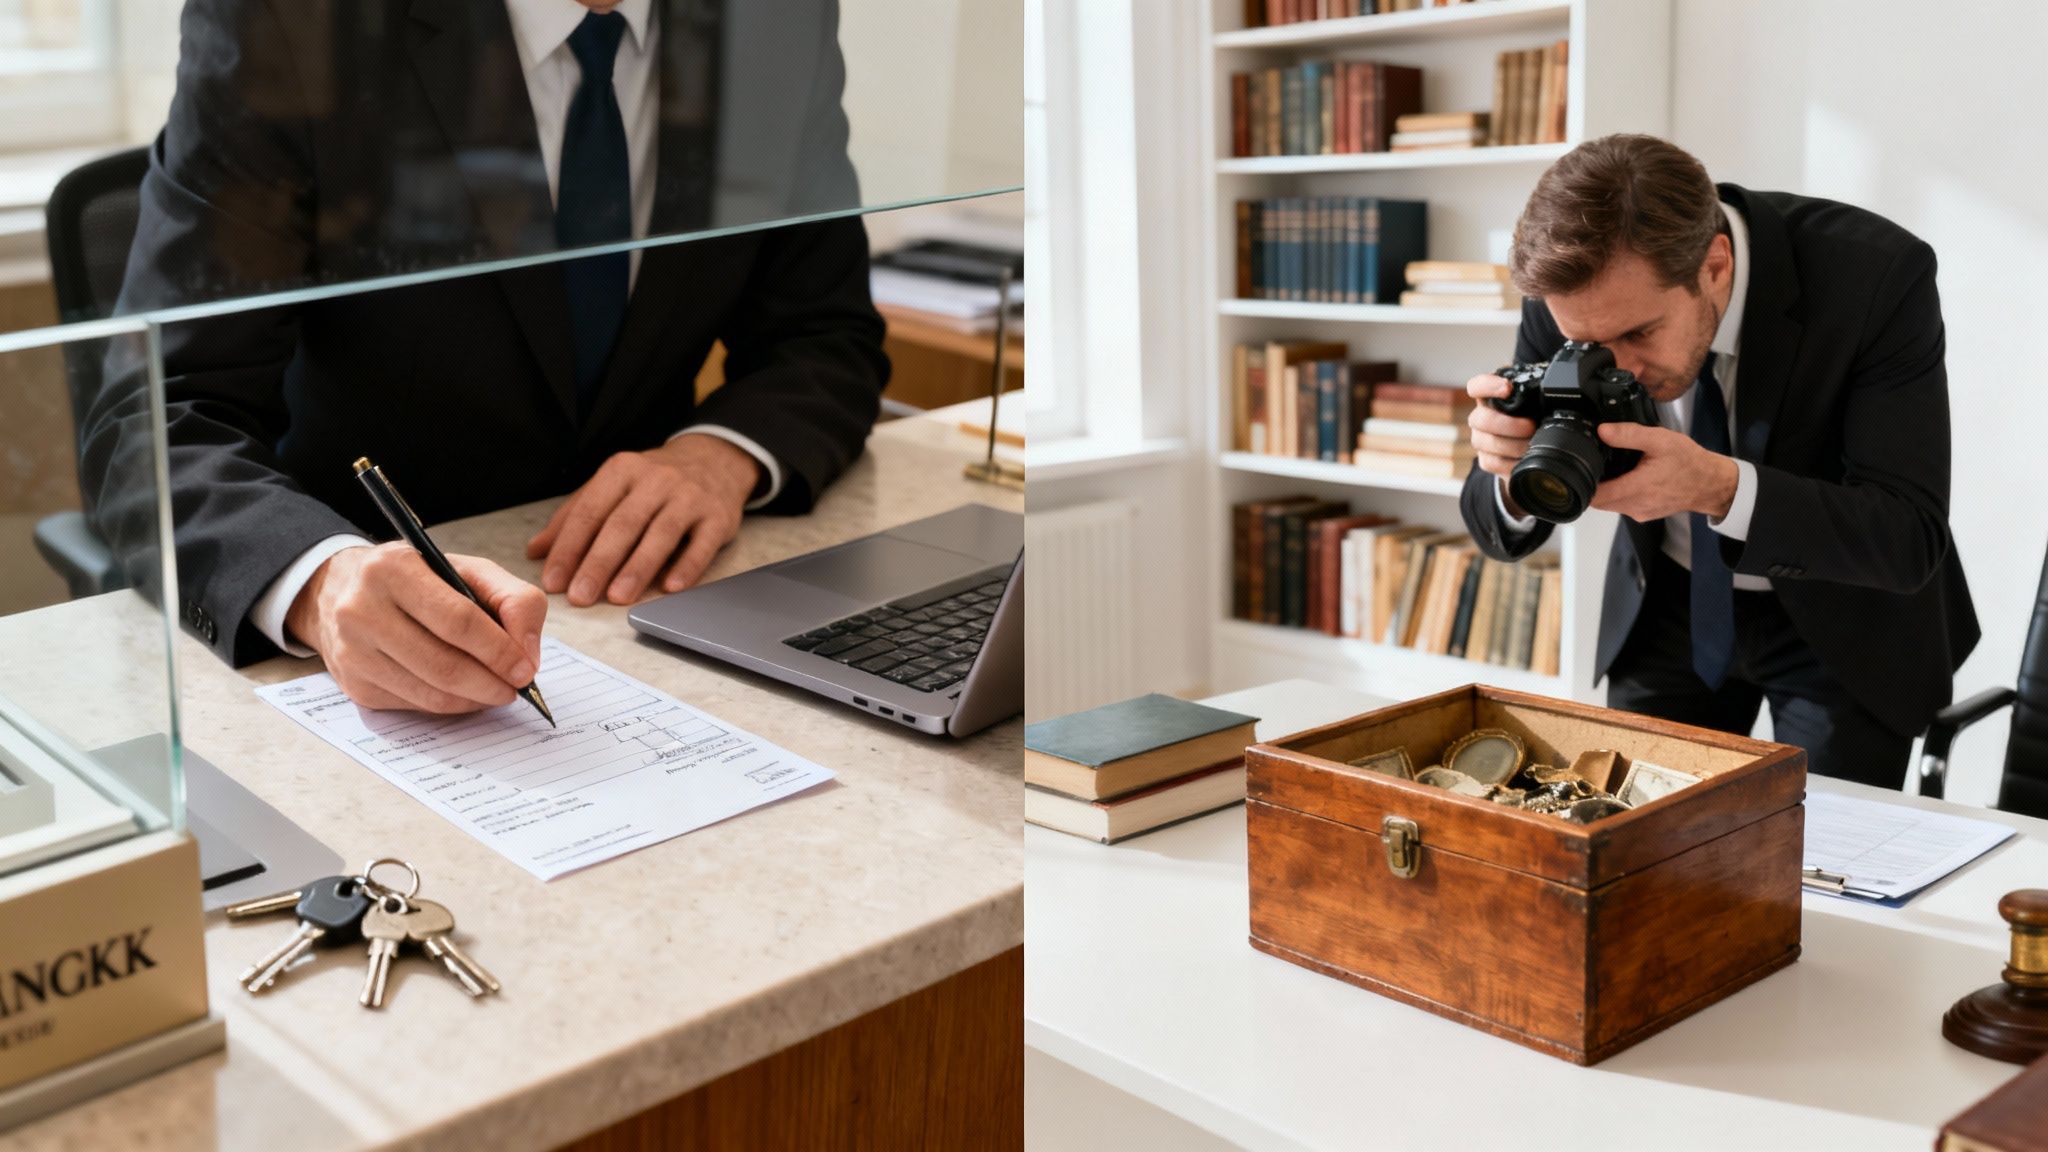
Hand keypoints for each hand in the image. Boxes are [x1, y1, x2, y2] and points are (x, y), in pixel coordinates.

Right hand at [286, 544, 546, 713]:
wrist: (341, 591)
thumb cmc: (418, 580)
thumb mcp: (469, 570)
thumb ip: (514, 601)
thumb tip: (528, 655)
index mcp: (393, 568)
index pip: (458, 620)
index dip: (499, 650)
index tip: (525, 669)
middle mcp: (362, 609)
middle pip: (444, 664)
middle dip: (491, 683)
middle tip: (516, 688)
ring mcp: (352, 650)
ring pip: (430, 693)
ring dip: (475, 700)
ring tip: (496, 691)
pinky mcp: (354, 684)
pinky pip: (415, 706)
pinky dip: (450, 705)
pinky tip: (464, 693)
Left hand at [526, 434, 760, 605]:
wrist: (714, 460)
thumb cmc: (653, 481)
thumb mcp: (612, 486)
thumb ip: (575, 515)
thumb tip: (536, 551)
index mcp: (622, 470)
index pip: (590, 512)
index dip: (569, 548)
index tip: (554, 581)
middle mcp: (656, 479)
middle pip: (623, 524)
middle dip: (599, 563)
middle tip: (581, 596)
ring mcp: (690, 497)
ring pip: (661, 534)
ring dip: (638, 567)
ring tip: (618, 597)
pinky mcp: (719, 516)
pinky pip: (702, 544)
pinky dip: (687, 567)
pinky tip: (670, 588)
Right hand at [1465, 372, 1536, 516]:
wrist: (1531, 444)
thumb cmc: (1535, 417)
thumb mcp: (1539, 402)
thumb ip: (1543, 394)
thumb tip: (1566, 390)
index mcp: (1491, 397)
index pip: (1477, 386)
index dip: (1488, 385)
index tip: (1507, 388)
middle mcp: (1482, 416)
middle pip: (1481, 418)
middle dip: (1508, 424)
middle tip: (1531, 427)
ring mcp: (1481, 439)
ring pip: (1484, 441)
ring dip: (1511, 445)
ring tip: (1531, 446)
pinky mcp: (1486, 459)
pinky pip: (1490, 462)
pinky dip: (1509, 463)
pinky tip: (1524, 460)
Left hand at [1590, 422, 1739, 522]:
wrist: (1711, 483)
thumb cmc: (1689, 462)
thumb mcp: (1660, 440)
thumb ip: (1629, 435)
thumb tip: (1603, 431)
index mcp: (1637, 489)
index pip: (1595, 497)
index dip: (1583, 484)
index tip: (1580, 469)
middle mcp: (1635, 506)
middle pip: (1599, 502)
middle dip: (1593, 485)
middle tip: (1594, 465)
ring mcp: (1640, 513)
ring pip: (1610, 504)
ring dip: (1607, 489)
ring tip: (1611, 469)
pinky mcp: (1645, 514)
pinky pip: (1624, 506)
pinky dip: (1620, 494)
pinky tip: (1627, 477)